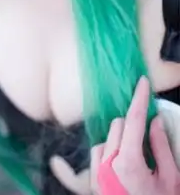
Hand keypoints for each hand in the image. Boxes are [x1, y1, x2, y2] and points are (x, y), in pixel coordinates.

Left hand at [90, 76, 179, 194]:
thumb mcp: (170, 178)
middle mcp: (107, 166)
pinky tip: (123, 165)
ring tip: (138, 160)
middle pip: (119, 125)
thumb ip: (161, 146)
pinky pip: (98, 152)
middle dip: (135, 126)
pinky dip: (109, 151)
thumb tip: (154, 120)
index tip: (142, 82)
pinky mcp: (92, 181)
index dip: (140, 98)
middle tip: (149, 144)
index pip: (134, 120)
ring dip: (121, 139)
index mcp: (128, 163)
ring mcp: (97, 174)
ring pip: (107, 137)